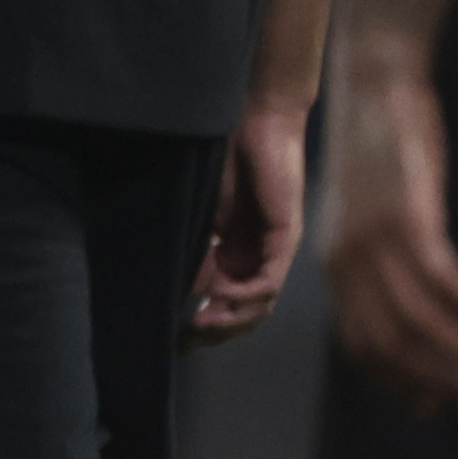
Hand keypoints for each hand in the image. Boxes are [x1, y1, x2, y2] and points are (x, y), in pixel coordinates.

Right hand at [187, 99, 309, 345]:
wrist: (255, 118)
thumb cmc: (225, 156)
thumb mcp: (202, 213)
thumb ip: (196, 250)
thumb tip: (179, 292)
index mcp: (239, 251)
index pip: (226, 302)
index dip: (204, 324)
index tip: (173, 337)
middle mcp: (260, 256)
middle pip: (244, 313)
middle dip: (215, 330)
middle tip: (184, 340)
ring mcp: (274, 249)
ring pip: (258, 305)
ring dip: (229, 320)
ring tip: (197, 324)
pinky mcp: (284, 236)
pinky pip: (268, 282)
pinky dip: (243, 297)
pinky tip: (218, 298)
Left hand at [321, 42, 457, 409]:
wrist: (373, 84)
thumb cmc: (382, 153)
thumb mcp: (373, 215)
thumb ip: (385, 263)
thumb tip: (417, 313)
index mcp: (335, 268)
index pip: (364, 347)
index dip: (404, 382)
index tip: (442, 404)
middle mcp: (345, 263)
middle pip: (393, 345)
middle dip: (441, 378)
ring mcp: (371, 240)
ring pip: (418, 321)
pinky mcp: (403, 216)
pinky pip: (439, 277)